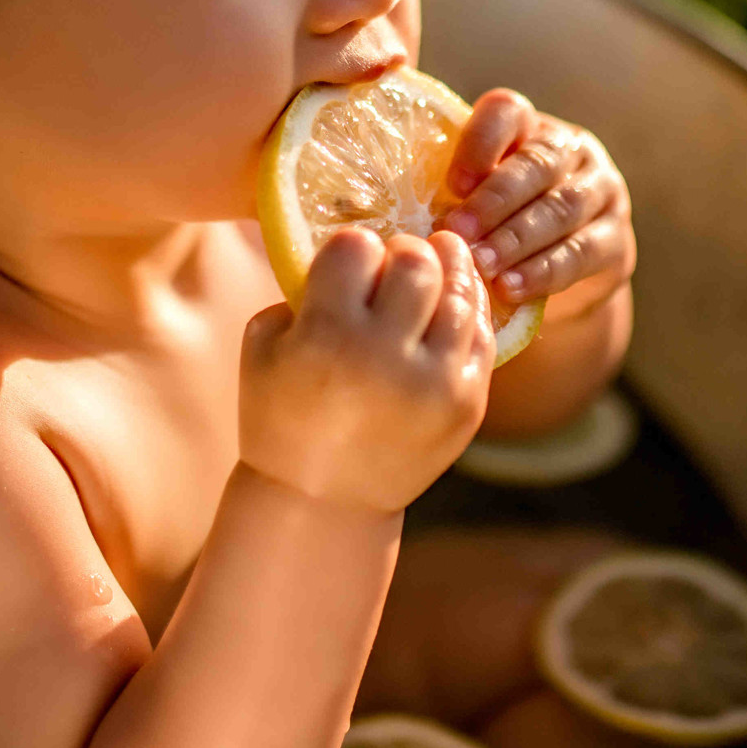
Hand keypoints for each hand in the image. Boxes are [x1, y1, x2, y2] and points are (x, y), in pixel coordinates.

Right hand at [239, 227, 495, 512]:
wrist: (322, 502)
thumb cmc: (282, 414)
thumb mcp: (264, 345)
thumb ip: (299, 288)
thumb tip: (353, 247)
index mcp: (326, 336)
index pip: (357, 247)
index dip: (353, 246)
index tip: (352, 257)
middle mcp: (384, 356)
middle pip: (418, 262)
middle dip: (406, 251)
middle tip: (399, 259)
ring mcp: (434, 382)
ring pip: (461, 294)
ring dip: (448, 269)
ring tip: (440, 260)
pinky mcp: (467, 404)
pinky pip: (482, 335)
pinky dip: (470, 309)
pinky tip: (456, 299)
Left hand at [436, 90, 635, 311]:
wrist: (557, 274)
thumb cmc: (496, 228)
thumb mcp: (475, 200)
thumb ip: (449, 194)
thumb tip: (381, 208)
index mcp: (527, 126)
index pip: (507, 112)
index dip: (480, 142)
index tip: (452, 183)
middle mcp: (570, 150)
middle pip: (535, 165)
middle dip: (494, 201)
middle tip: (458, 231)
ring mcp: (601, 192)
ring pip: (561, 209)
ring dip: (517, 239)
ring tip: (482, 265)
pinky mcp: (617, 240)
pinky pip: (582, 252)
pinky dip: (544, 272)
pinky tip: (511, 287)